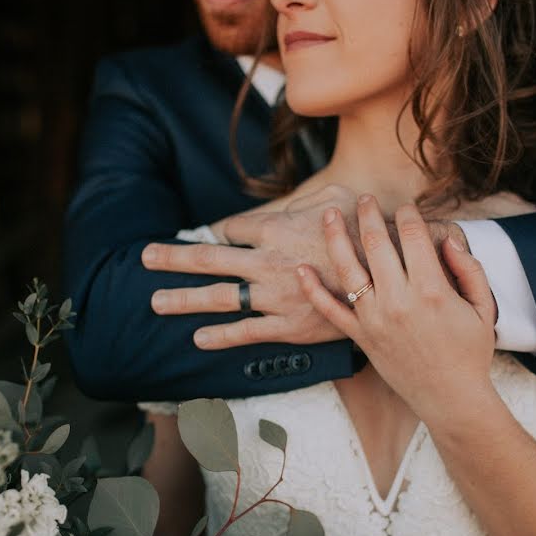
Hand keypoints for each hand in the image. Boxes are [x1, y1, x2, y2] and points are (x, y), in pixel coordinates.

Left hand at [141, 185, 357, 349]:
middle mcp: (266, 261)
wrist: (391, 278)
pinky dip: (220, 336)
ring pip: (218, 297)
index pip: (232, 229)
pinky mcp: (287, 326)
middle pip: (208, 258)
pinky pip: (246, 331)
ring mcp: (274, 296)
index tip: (215, 238)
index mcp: (276, 228)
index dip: (220, 232)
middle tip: (145, 257)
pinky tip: (197, 338)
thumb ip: (303, 200)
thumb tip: (282, 208)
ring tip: (156, 301)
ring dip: (183, 298)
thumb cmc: (364, 233)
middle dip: (173, 257)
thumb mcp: (337, 198)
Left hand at [297, 196, 496, 414]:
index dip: (408, 214)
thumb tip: (448, 240)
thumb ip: (470, 270)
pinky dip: (313, 289)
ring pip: (348, 269)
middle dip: (369, 214)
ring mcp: (375, 319)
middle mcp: (399, 300)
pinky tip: (302, 269)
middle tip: (364, 198)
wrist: (451, 399)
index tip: (405, 207)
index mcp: (432, 290)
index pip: (413, 236)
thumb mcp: (484, 308)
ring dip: (336, 237)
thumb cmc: (470, 353)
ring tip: (329, 215)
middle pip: (376, 244)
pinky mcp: (361, 337)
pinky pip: (331, 310)